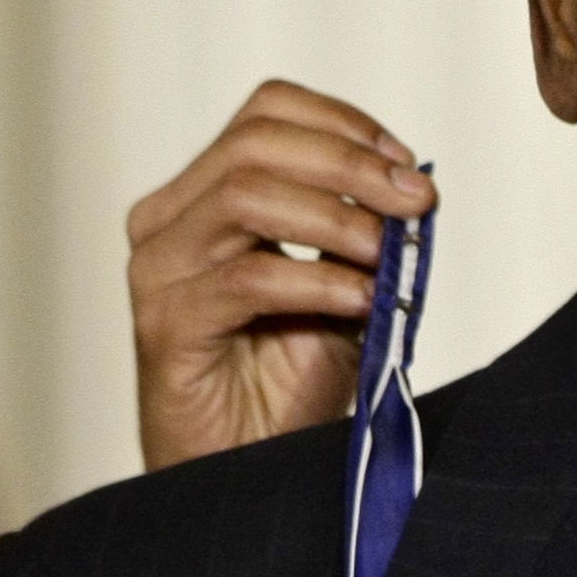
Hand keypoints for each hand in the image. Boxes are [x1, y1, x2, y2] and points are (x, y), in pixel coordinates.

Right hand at [126, 80, 436, 470]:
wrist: (253, 466)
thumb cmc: (290, 377)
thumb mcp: (345, 285)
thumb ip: (367, 231)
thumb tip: (415, 186)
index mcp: (206, 193)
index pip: (267, 111)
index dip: (345, 125)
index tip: (407, 165)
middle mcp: (169, 220)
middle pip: (257, 142)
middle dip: (353, 165)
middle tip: (417, 203)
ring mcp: (159, 269)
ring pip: (246, 196)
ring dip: (338, 220)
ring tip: (388, 255)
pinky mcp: (165, 325)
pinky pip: (248, 278)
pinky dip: (318, 282)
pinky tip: (362, 300)